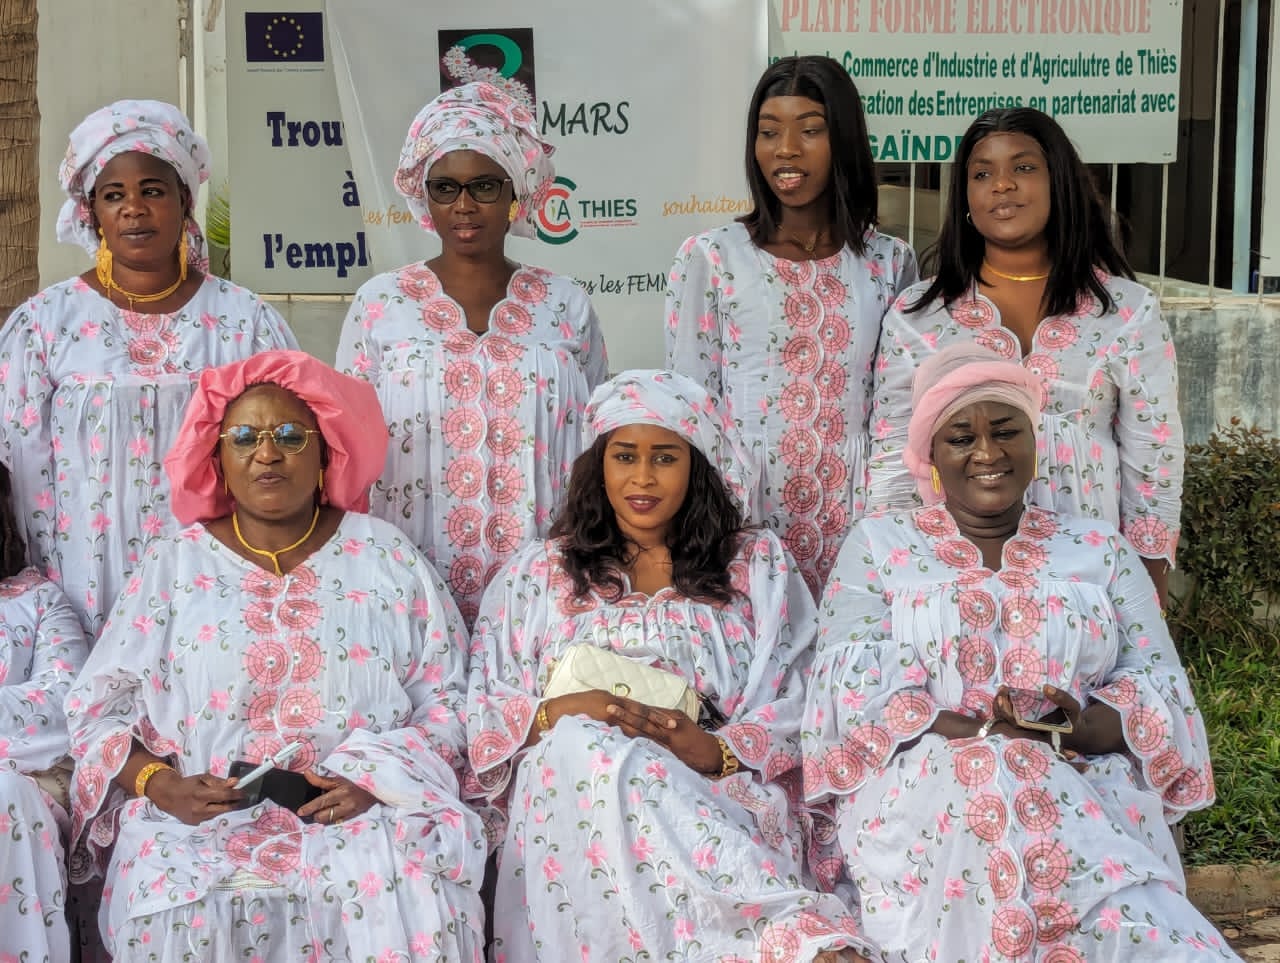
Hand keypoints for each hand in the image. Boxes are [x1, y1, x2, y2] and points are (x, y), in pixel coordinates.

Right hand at [147, 770, 242, 824]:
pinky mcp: (195, 824)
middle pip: (224, 809)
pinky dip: (213, 812)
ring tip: (219, 800)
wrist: (169, 796)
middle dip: (233, 803)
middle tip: (238, 798)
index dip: (236, 795)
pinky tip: (209, 806)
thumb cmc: (187, 784)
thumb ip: (220, 782)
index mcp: (200, 795)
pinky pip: (210, 818)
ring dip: (222, 807)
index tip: (244, 793)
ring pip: (218, 814)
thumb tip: (236, 782)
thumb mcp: (203, 778)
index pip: (224, 796)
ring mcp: (197, 818)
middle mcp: (199, 809)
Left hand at [296, 770, 376, 824]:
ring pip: (329, 821)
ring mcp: (351, 813)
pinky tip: (332, 814)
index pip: (322, 802)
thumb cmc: (356, 781)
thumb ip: (322, 780)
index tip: (300, 811)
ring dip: (323, 818)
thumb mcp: (339, 778)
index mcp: (342, 791)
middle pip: (324, 816)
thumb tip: (307, 774)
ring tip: (323, 811)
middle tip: (315, 809)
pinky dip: (332, 819)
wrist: (377, 788)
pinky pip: (337, 823)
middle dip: (316, 814)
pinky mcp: (354, 818)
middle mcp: (347, 804)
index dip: (310, 807)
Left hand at [603, 698, 723, 775]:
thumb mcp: (677, 740)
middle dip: (623, 707)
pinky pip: (654, 733)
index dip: (628, 707)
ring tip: (611, 710)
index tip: (612, 702)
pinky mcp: (674, 737)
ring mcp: (671, 726)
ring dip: (626, 715)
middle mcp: (669, 718)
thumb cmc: (696, 748)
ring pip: (644, 719)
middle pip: (641, 711)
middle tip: (605, 702)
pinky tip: (629, 728)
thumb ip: (662, 736)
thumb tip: (645, 736)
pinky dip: (641, 729)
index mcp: (668, 717)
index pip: (644, 711)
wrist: (715, 753)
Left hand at [991, 684, 1081, 730]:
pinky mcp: (1023, 724)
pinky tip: (1005, 692)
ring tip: (1003, 689)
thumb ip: (1063, 699)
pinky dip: (1003, 705)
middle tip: (1002, 689)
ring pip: (1004, 720)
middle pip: (1005, 723)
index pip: (1015, 726)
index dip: (1006, 713)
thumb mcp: (1073, 709)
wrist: (1073, 731)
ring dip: (999, 705)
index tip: (1002, 698)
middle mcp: (1027, 732)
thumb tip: (1046, 687)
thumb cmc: (1072, 720)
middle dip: (999, 706)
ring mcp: (1024, 729)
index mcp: (1037, 732)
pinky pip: (1007, 716)